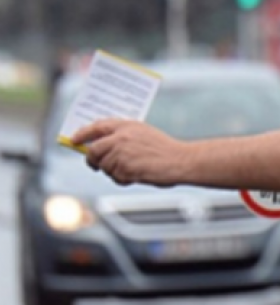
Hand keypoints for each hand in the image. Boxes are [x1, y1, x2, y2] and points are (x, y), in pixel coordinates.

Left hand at [72, 120, 190, 187]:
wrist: (180, 160)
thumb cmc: (165, 150)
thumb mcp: (143, 134)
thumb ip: (123, 137)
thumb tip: (101, 148)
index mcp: (126, 125)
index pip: (96, 127)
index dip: (83, 134)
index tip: (74, 140)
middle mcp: (120, 137)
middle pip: (93, 150)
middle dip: (92, 160)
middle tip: (95, 165)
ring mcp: (121, 152)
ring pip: (104, 166)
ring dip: (113, 172)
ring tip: (131, 171)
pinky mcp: (124, 167)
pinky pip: (115, 177)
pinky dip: (123, 180)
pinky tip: (136, 176)